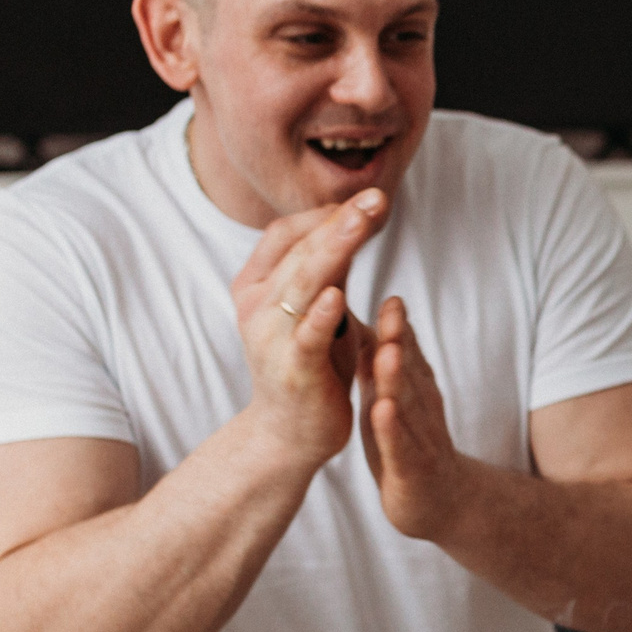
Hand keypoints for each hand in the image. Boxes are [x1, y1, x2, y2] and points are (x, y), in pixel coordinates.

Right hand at [229, 190, 386, 466]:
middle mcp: (256, 305)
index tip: (370, 198)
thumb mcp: (323, 308)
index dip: (328, 213)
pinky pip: (306, 337)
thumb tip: (357, 216)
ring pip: (303, 284)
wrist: (290, 434)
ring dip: (334, 251)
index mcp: (257, 284)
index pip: (289, 233)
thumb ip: (333, 268)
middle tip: (376, 199)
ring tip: (360, 223)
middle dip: (340, 222)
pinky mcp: (291, 370)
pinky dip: (320, 315)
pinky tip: (337, 295)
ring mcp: (269, 337)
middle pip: (301, 251)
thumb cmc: (311, 365)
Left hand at [359, 297, 471, 539]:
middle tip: (392, 312)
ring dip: (398, 379)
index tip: (392, 298)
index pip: (409, 356)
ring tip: (387, 353)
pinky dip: (392, 428)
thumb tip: (377, 322)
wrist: (441, 503)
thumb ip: (388, 367)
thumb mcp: (397, 401)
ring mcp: (419, 440)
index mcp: (416, 393)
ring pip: (407, 405)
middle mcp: (421, 411)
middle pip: (411, 372)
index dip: (401, 328)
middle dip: (402, 342)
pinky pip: (400, 446)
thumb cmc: (410, 445)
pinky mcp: (410, 470)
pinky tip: (382, 411)